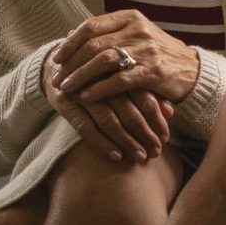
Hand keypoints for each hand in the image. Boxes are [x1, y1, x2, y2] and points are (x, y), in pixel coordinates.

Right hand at [44, 51, 173, 162]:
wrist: (55, 66)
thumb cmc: (98, 76)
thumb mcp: (122, 78)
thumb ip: (148, 92)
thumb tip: (171, 112)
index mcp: (118, 68)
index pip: (143, 94)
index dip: (155, 117)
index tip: (165, 137)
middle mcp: (101, 78)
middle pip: (128, 109)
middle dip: (144, 133)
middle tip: (156, 152)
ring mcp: (81, 91)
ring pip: (108, 120)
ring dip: (126, 142)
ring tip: (140, 158)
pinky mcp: (65, 103)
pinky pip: (84, 127)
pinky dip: (101, 143)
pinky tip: (116, 156)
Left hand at [52, 12, 202, 107]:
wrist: (193, 70)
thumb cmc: (157, 55)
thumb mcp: (135, 36)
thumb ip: (107, 34)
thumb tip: (70, 34)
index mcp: (130, 18)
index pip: (91, 26)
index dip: (70, 42)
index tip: (56, 58)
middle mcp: (137, 30)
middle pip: (94, 44)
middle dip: (71, 62)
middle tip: (56, 77)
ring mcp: (146, 50)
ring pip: (103, 60)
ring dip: (81, 76)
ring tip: (66, 88)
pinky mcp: (154, 72)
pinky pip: (120, 80)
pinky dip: (100, 89)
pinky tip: (87, 97)